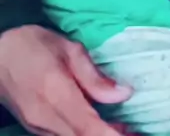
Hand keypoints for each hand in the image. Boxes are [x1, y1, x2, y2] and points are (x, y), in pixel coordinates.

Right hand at [0, 25, 131, 135]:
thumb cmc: (33, 44)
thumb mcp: (68, 48)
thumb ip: (94, 76)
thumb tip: (124, 93)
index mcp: (56, 92)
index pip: (88, 126)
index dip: (111, 135)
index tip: (132, 134)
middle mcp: (46, 117)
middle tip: (134, 131)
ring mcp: (38, 127)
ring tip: (123, 128)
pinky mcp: (36, 130)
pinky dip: (85, 135)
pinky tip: (101, 125)